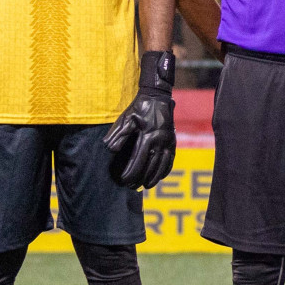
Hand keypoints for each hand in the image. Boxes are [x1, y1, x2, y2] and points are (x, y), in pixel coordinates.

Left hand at [104, 52, 176, 189]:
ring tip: (146, 186)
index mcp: (148, 136)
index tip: (123, 180)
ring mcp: (168, 142)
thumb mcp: (126, 119)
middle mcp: (160, 141)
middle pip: (150, 166)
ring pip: (162, 165)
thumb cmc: (139, 108)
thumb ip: (119, 135)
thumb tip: (111, 150)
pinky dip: (165, 170)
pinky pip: (171, 160)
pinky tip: (159, 177)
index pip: (138, 161)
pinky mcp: (173, 141)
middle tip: (132, 187)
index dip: (130, 173)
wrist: (158, 97)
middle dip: (140, 178)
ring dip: (154, 178)